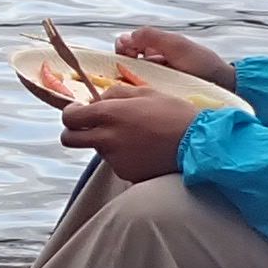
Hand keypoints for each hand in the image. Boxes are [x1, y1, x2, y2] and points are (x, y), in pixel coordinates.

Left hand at [61, 85, 208, 182]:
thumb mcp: (145, 92)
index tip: (78, 110)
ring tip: (134, 136)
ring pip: (97, 150)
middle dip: (73, 132)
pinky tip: (143, 150)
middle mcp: (108, 139)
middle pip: (70, 139)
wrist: (198, 144)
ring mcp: (116, 160)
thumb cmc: (175, 114)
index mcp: (110, 115)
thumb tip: (97, 100)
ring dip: (106, 143)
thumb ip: (116, 93)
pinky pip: (116, 163)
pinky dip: (124, 157)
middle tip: (89, 127)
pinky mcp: (127, 174)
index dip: (70, 114)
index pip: (70, 118)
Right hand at [114, 25, 230, 88]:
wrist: (222, 87)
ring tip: (126, 78)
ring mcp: (154, 82)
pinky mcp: (156, 98)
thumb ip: (152, 36)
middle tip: (125, 62)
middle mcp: (153, 65)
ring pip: (129, 77)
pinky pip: (138, 93)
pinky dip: (132, 91)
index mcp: (157, 48)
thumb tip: (127, 36)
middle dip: (120, 60)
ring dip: (123, 76)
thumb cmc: (203, 64)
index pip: (130, 44)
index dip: (123, 46)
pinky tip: (131, 91)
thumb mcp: (177, 45)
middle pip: (126, 61)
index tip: (125, 49)